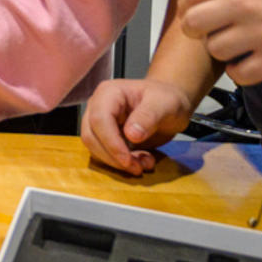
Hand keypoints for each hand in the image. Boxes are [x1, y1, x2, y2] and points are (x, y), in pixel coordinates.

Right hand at [80, 77, 197, 175]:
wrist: (171, 104)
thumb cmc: (167, 99)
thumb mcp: (165, 104)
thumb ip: (149, 116)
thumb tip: (131, 135)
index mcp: (109, 93)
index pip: (99, 120)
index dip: (111, 142)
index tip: (128, 160)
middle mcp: (98, 106)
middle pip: (91, 136)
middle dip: (113, 157)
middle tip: (138, 168)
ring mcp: (100, 122)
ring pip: (95, 148)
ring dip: (117, 163)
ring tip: (144, 164)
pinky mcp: (105, 136)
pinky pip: (105, 154)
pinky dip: (121, 164)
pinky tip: (141, 162)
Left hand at [177, 0, 261, 85]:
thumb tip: (202, 1)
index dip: (190, 8)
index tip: (197, 15)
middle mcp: (242, 2)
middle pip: (193, 25)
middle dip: (199, 32)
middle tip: (216, 34)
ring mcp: (259, 32)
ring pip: (214, 50)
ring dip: (224, 52)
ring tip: (241, 47)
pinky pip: (239, 74)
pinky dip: (242, 72)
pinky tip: (253, 63)